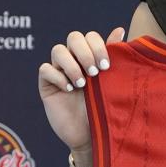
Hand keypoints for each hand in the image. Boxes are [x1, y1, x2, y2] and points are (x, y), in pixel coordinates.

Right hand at [38, 27, 125, 155]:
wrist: (93, 136)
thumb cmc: (105, 110)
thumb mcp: (113, 82)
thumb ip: (115, 57)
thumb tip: (120, 29)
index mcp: (91, 57)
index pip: (89, 36)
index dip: (97, 46)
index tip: (106, 66)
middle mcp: (74, 60)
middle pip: (73, 37)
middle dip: (85, 52)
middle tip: (95, 73)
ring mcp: (59, 71)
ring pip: (57, 50)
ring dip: (71, 64)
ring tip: (82, 84)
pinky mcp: (47, 85)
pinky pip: (45, 69)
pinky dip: (58, 77)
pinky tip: (69, 90)